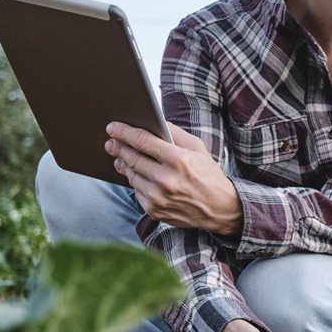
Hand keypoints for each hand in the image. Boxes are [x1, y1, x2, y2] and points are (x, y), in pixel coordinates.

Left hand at [104, 121, 242, 235]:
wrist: (220, 208)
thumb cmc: (208, 174)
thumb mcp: (197, 148)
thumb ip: (175, 133)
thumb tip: (154, 121)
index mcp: (178, 160)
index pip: (142, 141)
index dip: (124, 132)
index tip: (112, 127)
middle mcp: (166, 180)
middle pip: (132, 158)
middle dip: (118, 147)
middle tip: (111, 142)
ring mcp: (158, 197)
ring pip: (131, 175)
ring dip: (125, 164)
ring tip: (122, 158)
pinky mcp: (154, 210)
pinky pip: (136, 191)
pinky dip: (136, 182)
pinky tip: (139, 176)